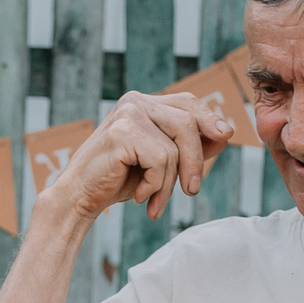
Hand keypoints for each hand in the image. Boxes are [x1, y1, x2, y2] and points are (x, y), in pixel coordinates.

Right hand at [45, 90, 236, 223]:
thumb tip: (224, 134)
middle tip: (192, 191)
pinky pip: (160, 160)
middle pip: (188, 124)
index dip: (209, 121)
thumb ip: (187, 146)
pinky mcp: (122, 132)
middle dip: (195, 161)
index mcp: (144, 103)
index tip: (224, 138)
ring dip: (169, 183)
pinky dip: (155, 184)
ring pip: (174, 148)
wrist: (79, 198)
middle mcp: (136, 101)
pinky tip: (139, 195)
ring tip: (154, 200)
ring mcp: (127, 114)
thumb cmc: (118, 180)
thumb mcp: (158, 162)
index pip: (188, 103)